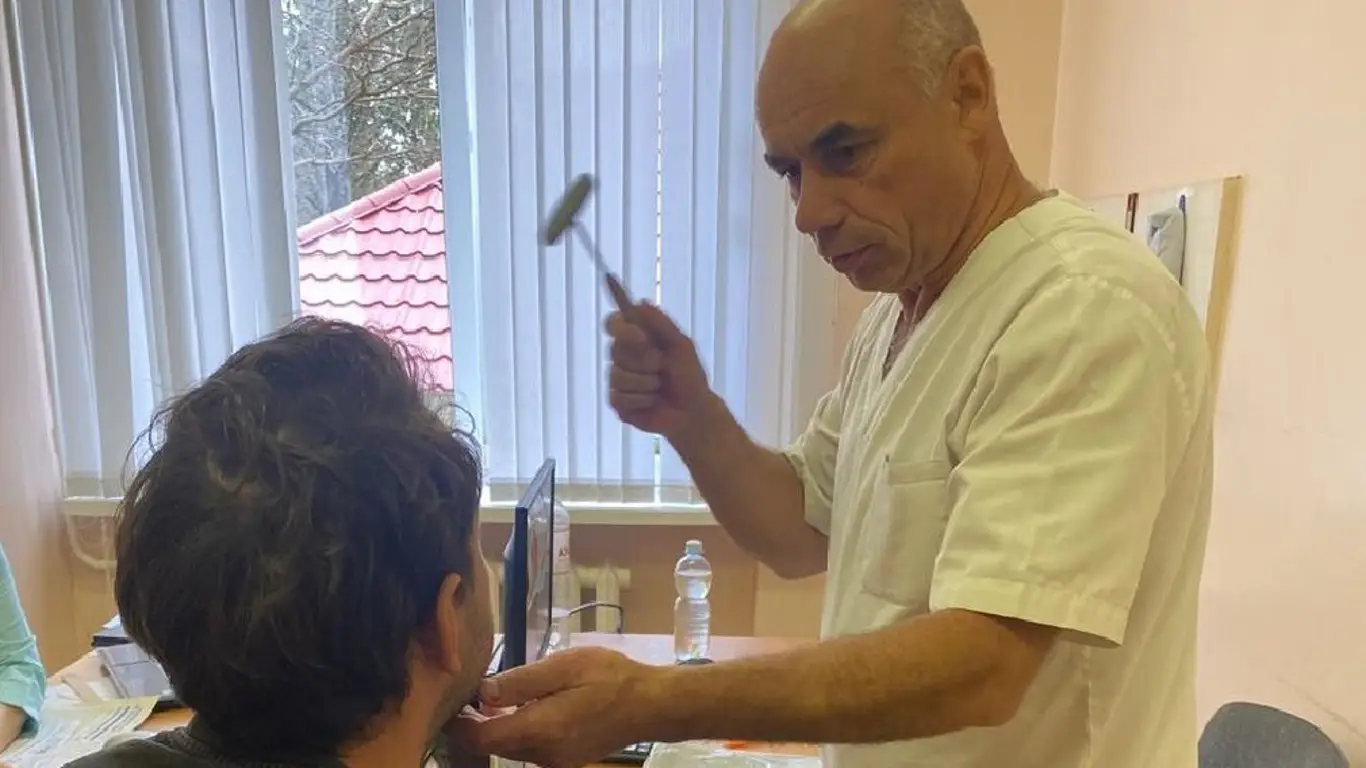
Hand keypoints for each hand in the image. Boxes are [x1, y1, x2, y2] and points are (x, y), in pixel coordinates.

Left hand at [446, 647, 665, 767]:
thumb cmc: (610, 677)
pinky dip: (516, 731)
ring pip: (510, 748)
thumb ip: (521, 681)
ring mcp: (555, 760)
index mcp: (539, 729)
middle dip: (472, 726)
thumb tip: (482, 691)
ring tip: (485, 698)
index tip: (448, 702)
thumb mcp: (564, 666)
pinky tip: (518, 708)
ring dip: (494, 728)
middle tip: (461, 696)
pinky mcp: (565, 759)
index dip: (458, 725)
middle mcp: (543, 753)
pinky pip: (529, 749)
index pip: (481, 738)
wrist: (651, 704)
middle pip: (492, 746)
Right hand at [605, 302, 712, 438]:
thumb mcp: (680, 345)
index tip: (641, 337)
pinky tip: (652, 402)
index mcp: (636, 339)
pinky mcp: (618, 403)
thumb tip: (641, 302)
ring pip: (618, 376)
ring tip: (660, 387)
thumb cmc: (688, 376)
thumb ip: (661, 323)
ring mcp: (618, 380)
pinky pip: (619, 397)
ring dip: (645, 382)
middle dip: (644, 360)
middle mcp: (623, 357)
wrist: (693, 411)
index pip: (614, 323)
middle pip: (615, 350)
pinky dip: (641, 400)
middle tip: (661, 367)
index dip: (622, 329)